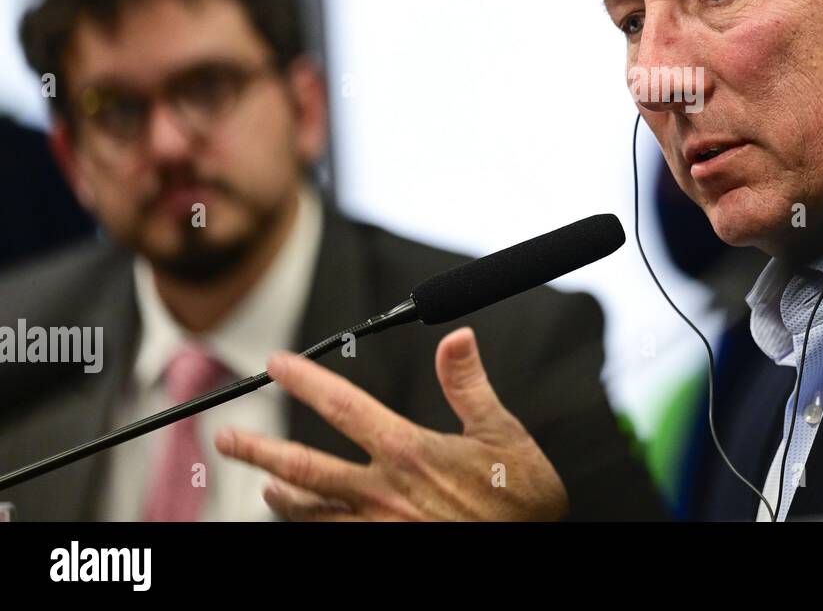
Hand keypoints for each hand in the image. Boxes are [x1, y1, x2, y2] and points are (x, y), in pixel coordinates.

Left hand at [214, 327, 568, 520]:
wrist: (532, 550)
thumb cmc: (520, 497)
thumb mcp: (503, 433)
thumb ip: (469, 385)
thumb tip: (457, 336)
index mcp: (409, 452)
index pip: (345, 408)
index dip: (307, 382)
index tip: (278, 364)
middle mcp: (383, 492)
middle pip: (303, 468)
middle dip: (259, 450)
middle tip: (227, 438)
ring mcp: (378, 528)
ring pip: (309, 514)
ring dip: (280, 497)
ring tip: (263, 487)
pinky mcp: (383, 551)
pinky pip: (331, 540)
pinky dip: (308, 529)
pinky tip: (300, 523)